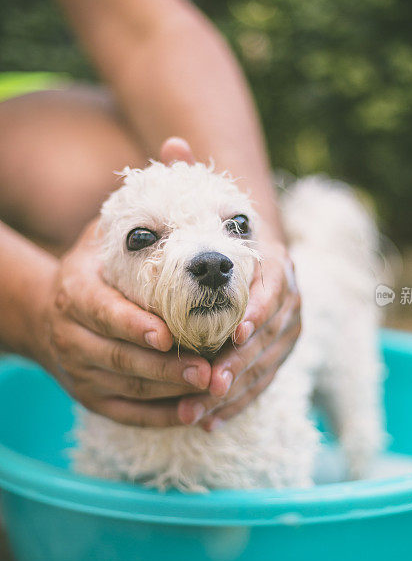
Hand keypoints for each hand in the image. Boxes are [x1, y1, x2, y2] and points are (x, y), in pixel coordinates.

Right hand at [34, 137, 211, 427]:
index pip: (101, 313)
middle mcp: (71, 336)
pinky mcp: (93, 397)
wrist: (50, 311)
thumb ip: (146, 194)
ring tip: (211, 389)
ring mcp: (79, 371)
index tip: (168, 336)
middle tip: (208, 370)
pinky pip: (126, 414)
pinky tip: (193, 414)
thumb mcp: (111, 226)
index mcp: (75, 293)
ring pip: (125, 390)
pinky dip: (159, 417)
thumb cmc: (98, 263)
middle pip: (117, 359)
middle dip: (164, 369)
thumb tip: (179, 143)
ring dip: (168, 394)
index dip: (132, 326)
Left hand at [175, 238, 300, 429]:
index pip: (271, 296)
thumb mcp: (222, 243)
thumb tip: (165, 255)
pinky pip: (259, 385)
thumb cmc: (224, 246)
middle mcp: (289, 303)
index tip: (236, 335)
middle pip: (264, 340)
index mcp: (279, 271)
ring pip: (261, 369)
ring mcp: (288, 332)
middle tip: (210, 386)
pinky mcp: (280, 355)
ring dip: (229, 396)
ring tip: (196, 412)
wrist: (257, 252)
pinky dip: (234, 405)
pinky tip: (210, 422)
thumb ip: (206, 258)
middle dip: (235, 366)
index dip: (256, 315)